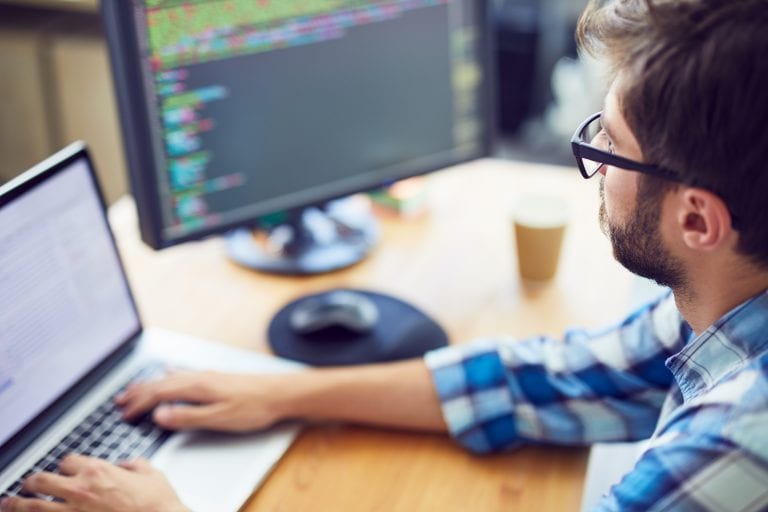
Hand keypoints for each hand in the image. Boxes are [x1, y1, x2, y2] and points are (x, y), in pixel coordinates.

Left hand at [0, 455, 187, 511]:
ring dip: (18, 505)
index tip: (65, 470)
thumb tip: (128, 465)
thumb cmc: (158, 504)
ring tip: (9, 505)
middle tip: (28, 485)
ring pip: (33, 507)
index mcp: (98, 471)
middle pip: (41, 480)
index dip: (65, 465)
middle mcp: (80, 490)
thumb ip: (134, 465)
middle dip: (32, 483)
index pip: (67, 460)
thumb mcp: (152, 474)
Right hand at [116, 370, 287, 430]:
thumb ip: (187, 417)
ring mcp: (207, 376)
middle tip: (119, 402)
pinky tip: (169, 374)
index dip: (139, 404)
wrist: (280, 393)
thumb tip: (159, 415)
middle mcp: (199, 377)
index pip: (159, 394)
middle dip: (138, 393)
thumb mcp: (218, 418)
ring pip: (170, 378)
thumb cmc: (253, 407)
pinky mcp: (215, 378)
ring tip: (134, 389)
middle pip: (160, 383)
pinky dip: (168, 378)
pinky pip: (183, 375)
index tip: (124, 414)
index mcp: (196, 386)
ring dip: (150, 385)